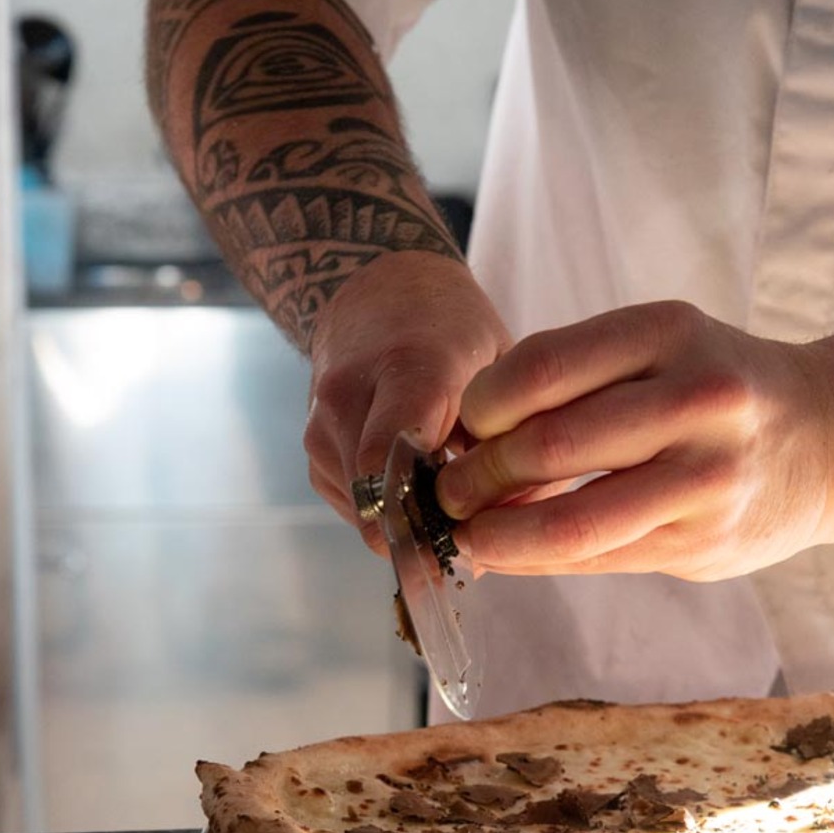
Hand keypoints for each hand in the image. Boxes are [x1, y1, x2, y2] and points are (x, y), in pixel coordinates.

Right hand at [303, 252, 511, 552]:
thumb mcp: (501, 365)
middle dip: (428, 530)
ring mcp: (320, 425)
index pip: (392, 449)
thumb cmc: (453, 329)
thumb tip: (520, 525)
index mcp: (408, 367)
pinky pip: (355, 508)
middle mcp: (348, 396)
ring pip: (367, 512)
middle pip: (378, 496)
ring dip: (410, 522)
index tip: (457, 537)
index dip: (422, 506)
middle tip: (473, 539)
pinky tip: (419, 487)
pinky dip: (389, 512)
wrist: (379, 293)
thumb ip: (512, 442)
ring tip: (450, 502)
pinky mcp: (313, 452)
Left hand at [436, 300, 833, 581]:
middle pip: (549, 446)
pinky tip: (513, 554)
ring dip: (499, 535)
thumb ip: (573, 380)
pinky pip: (598, 560)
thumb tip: (465, 439)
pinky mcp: (705, 542)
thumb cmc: (715, 389)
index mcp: (669, 332)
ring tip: (469, 535)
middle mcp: (697, 399)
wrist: (828, 439)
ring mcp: (707, 478)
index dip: (480, 407)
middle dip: (478, 477)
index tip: (462, 427)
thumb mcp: (658, 347)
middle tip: (449, 492)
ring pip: (572, 522)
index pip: (540, 368)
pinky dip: (539, 561)